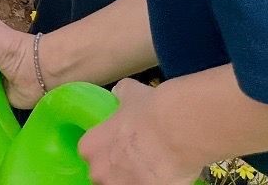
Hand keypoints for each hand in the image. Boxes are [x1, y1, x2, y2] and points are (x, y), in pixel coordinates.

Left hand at [76, 78, 201, 184]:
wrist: (176, 129)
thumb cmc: (149, 109)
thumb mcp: (131, 93)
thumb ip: (121, 94)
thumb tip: (119, 93)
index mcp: (90, 147)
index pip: (90, 154)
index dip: (106, 151)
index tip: (120, 147)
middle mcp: (99, 172)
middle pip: (103, 176)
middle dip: (118, 171)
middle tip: (138, 159)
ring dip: (134, 180)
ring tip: (152, 170)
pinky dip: (153, 184)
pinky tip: (163, 176)